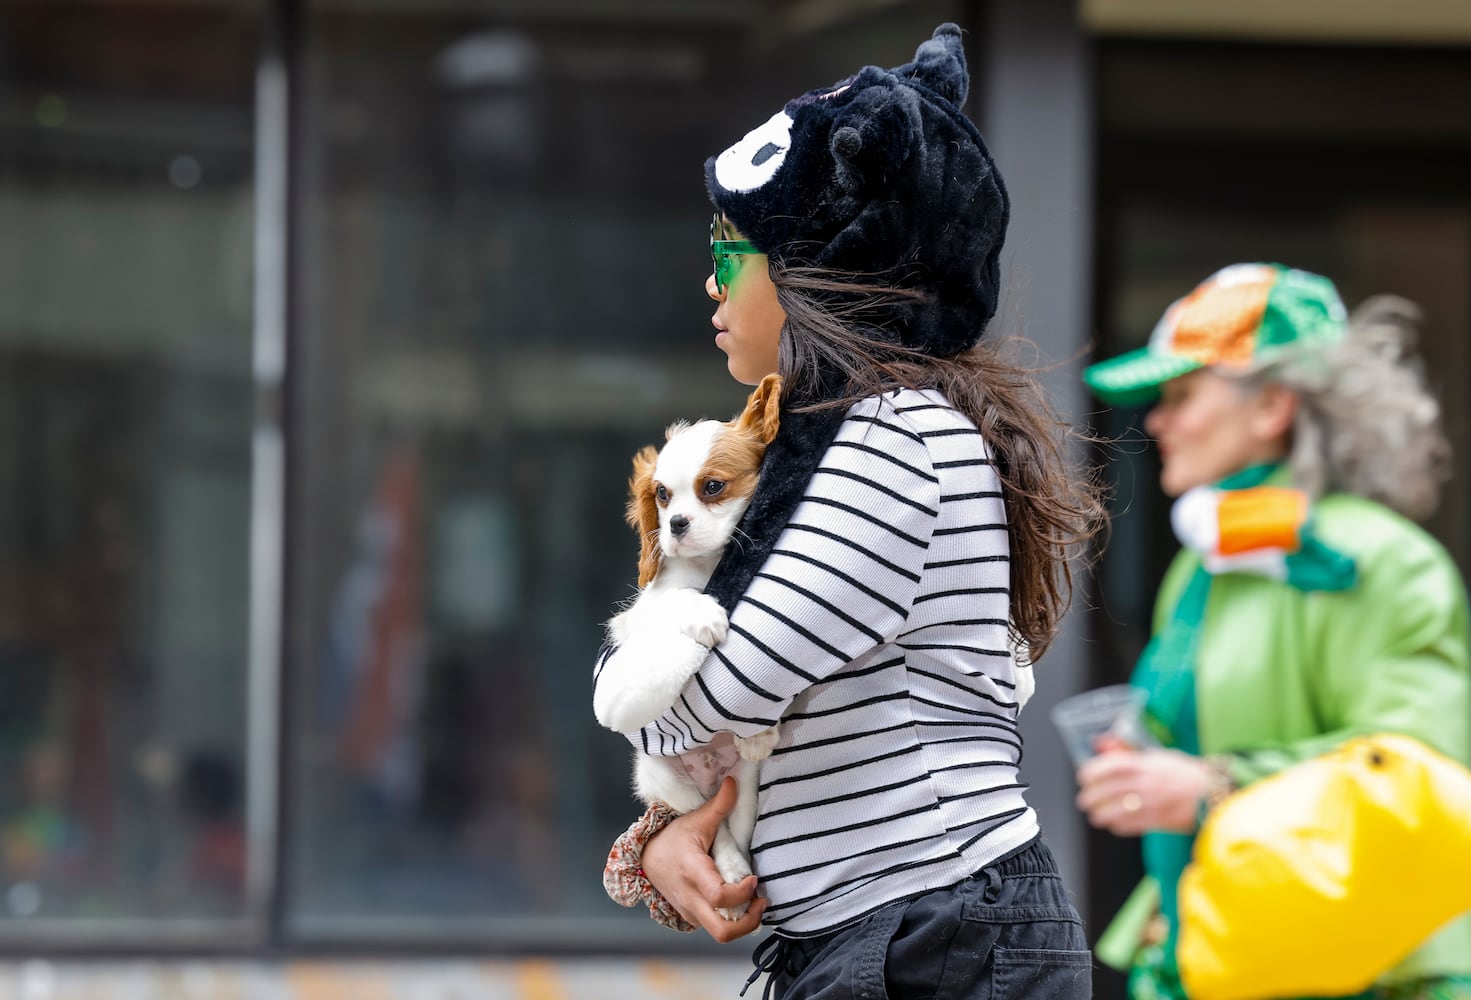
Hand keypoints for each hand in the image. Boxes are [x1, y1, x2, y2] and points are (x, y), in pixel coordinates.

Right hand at [642, 776, 767, 941]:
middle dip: (749, 922)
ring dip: (742, 922)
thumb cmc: (672, 839)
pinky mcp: (691, 917)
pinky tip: (738, 901)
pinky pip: (713, 927)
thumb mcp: (696, 820)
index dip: (743, 893)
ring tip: (752, 900)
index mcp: (692, 872)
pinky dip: (730, 919)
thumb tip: (733, 781)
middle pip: (723, 931)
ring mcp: (689, 911)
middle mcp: (690, 897)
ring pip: (720, 933)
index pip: (719, 897)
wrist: (645, 858)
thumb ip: (719, 804)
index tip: (754, 878)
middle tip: (760, 901)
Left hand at [1076, 747, 1209, 835]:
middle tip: (1084, 800)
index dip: (1092, 771)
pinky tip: (1113, 823)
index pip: (1111, 766)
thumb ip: (1128, 752)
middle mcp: (1147, 783)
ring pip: (1115, 812)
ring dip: (1100, 815)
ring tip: (1095, 815)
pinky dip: (1117, 826)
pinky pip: (1130, 826)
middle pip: (1108, 791)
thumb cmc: (1182, 772)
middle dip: (1090, 797)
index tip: (1083, 777)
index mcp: (1146, 764)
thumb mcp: (1156, 756)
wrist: (1212, 793)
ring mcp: (1152, 803)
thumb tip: (1100, 743)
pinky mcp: (1158, 821)